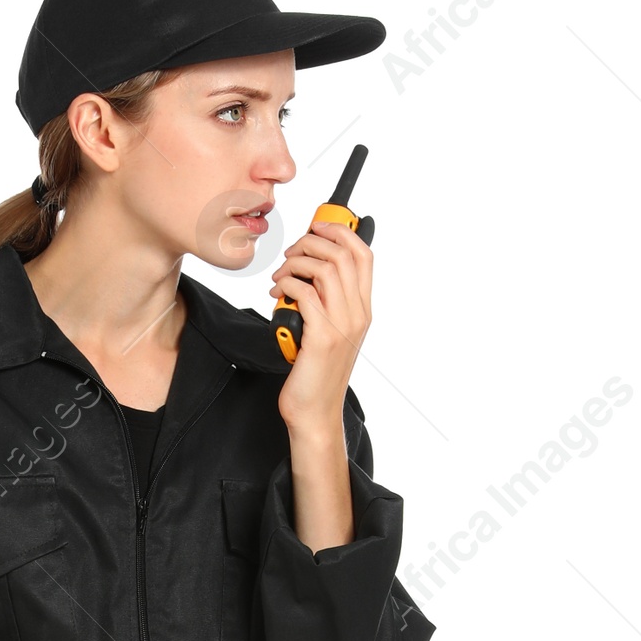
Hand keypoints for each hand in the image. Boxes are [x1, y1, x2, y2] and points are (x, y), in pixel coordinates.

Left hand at [270, 220, 373, 436]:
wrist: (314, 412)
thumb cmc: (316, 373)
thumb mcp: (328, 331)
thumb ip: (326, 302)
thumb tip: (309, 271)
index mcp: (362, 309)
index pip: (364, 255)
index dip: (341, 231)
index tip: (317, 228)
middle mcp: (357, 314)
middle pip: (344, 253)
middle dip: (312, 241)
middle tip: (291, 252)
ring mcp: (341, 325)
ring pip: (325, 268)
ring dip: (297, 262)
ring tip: (280, 274)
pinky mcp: (321, 337)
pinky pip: (304, 293)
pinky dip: (286, 284)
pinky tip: (276, 292)